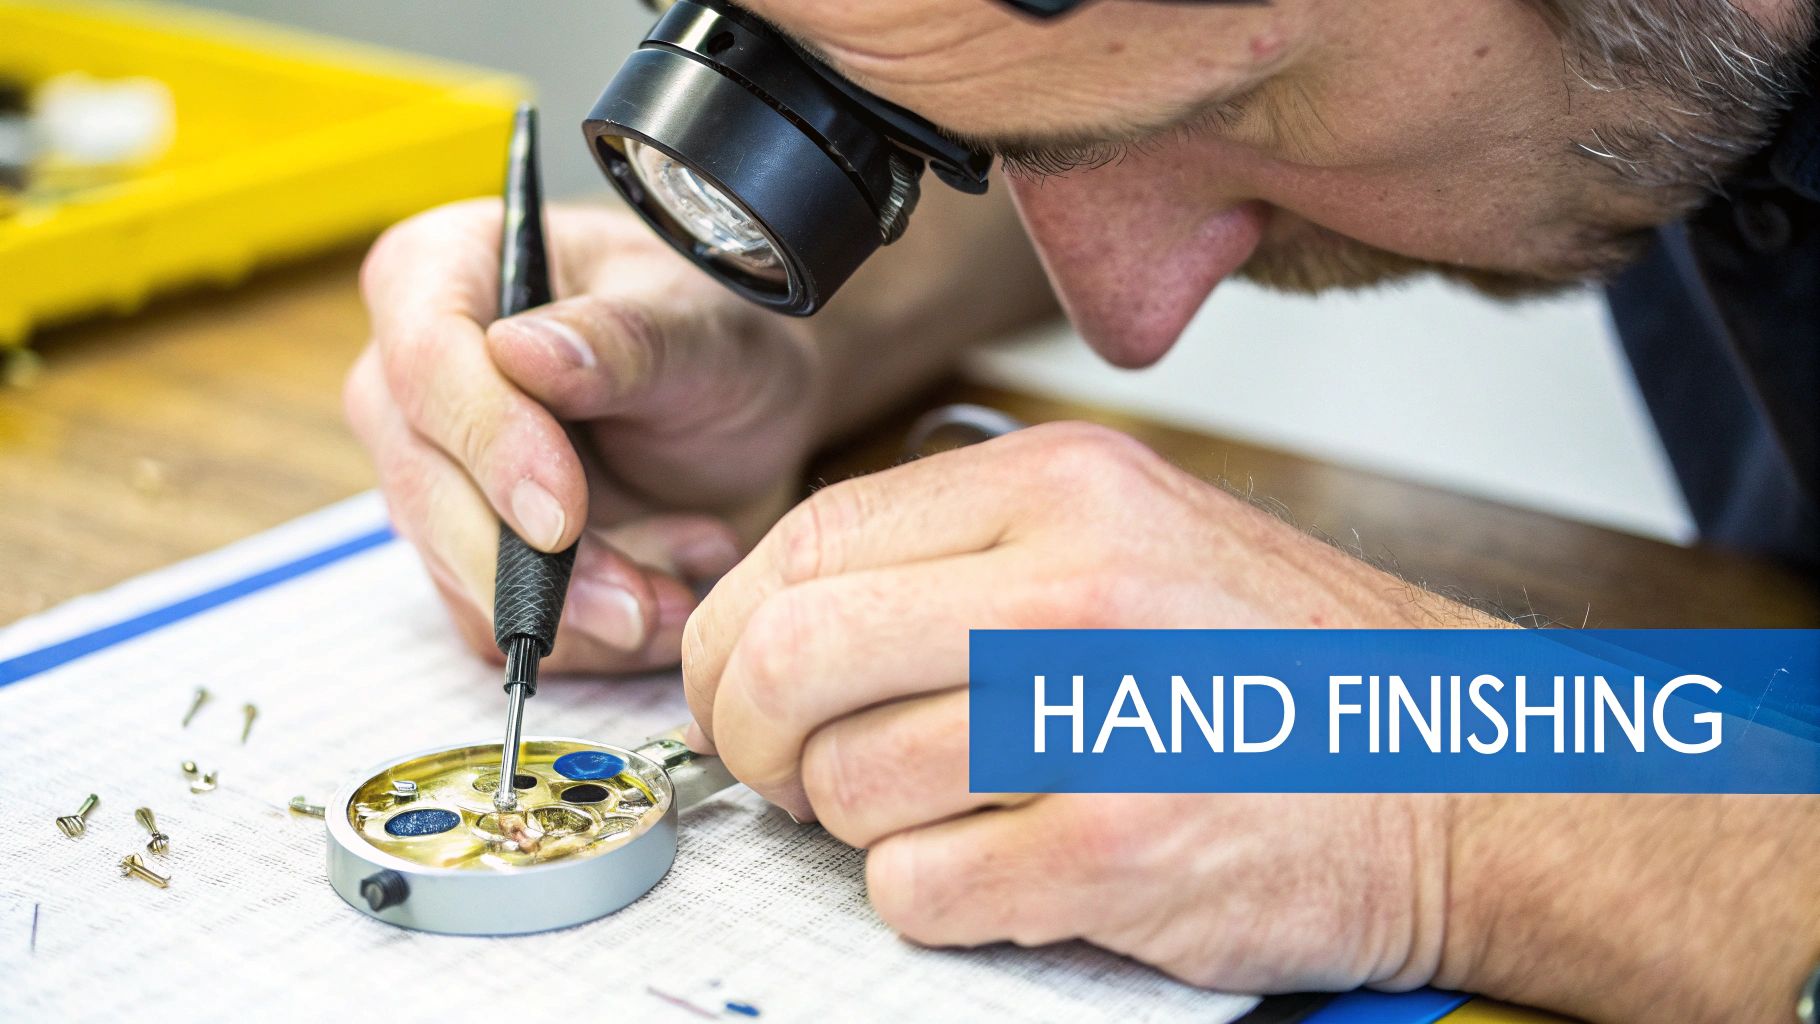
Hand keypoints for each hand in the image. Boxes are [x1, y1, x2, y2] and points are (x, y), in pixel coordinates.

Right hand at [347, 199, 824, 671]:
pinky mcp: (465, 553)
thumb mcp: (698, 327)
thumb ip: (622, 339)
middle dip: (535, 567)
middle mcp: (412, 375)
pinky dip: (595, 633)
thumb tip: (523, 353)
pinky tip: (671, 591)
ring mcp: (431, 471)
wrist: (750, 410)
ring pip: (460, 574)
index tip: (563, 515)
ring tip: (687, 583)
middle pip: (423, 486)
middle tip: (641, 600)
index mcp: (444, 270)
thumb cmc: (716, 337)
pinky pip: (501, 624)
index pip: (424, 362)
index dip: (488, 445)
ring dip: (582, 610)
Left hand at [679, 420, 1489, 989]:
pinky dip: (929, 896)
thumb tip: (787, 611)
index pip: (809, 539)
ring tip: (948, 811)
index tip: (738, 684)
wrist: (1461, 771)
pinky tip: (1004, 867)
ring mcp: (1100, 720)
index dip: (734, 630)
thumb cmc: (1281, 664)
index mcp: (1064, 486)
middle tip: (784, 768)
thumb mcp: (1131, 533)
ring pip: (851, 785)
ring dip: (861, 825)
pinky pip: (920, 890)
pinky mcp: (1122, 853)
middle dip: (752, 734)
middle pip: (794, 657)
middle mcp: (1076, 583)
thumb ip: (964, 551)